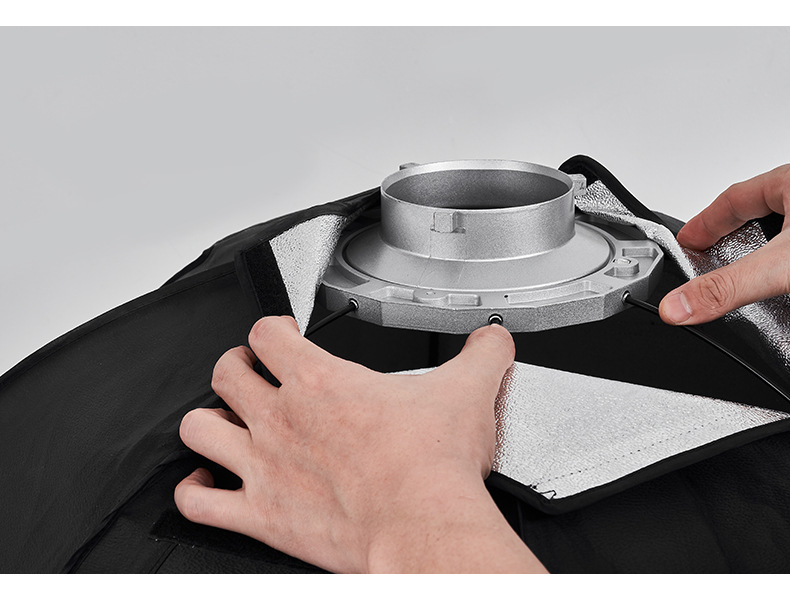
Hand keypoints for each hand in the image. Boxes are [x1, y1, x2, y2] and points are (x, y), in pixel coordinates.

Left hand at [174, 316, 545, 573]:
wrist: (423, 527)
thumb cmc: (432, 467)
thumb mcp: (465, 393)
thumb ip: (481, 355)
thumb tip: (493, 339)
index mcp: (320, 383)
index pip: (266, 334)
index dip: (270, 328)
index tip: (282, 334)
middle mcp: (281, 418)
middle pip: (226, 372)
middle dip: (235, 366)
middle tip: (251, 371)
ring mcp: (264, 466)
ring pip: (199, 427)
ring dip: (207, 420)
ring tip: (224, 421)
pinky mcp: (262, 515)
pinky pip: (200, 502)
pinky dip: (194, 490)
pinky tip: (206, 483)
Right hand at [660, 164, 789, 324]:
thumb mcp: (782, 264)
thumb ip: (728, 286)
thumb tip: (677, 304)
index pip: (731, 199)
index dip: (703, 224)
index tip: (684, 244)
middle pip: (757, 212)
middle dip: (729, 237)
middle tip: (708, 261)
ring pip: (782, 229)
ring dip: (763, 252)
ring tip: (747, 274)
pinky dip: (785, 263)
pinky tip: (783, 281)